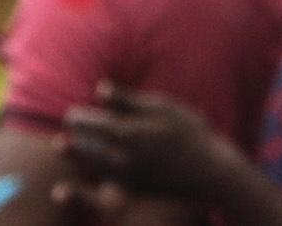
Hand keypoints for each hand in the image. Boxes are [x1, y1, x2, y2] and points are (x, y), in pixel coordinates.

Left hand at [61, 86, 239, 205]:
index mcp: (124, 132)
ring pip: (89, 167)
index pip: (83, 123)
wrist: (213, 173)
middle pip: (80, 147)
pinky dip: (94, 173)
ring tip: (67, 146)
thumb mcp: (162, 106)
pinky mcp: (134, 192)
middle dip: (73, 137)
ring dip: (77, 157)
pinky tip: (94, 165)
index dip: (75, 116)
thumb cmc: (190, 133)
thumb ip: (127, 100)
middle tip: (69, 128)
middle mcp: (120, 158)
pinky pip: (105, 182)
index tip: (73, 114)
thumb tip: (99, 88)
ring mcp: (126, 178)